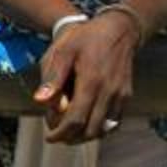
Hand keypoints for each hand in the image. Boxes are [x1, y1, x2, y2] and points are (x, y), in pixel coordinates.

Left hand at [32, 14, 141, 143]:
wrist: (118, 28)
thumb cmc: (85, 38)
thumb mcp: (63, 51)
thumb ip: (52, 78)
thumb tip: (40, 101)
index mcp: (91, 81)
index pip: (76, 120)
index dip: (61, 133)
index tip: (49, 137)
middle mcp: (109, 91)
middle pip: (90, 130)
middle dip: (71, 138)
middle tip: (57, 134)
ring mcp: (121, 95)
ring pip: (104, 129)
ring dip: (85, 135)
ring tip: (70, 130)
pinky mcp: (126, 95)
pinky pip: (113, 121)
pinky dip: (99, 127)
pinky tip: (86, 122)